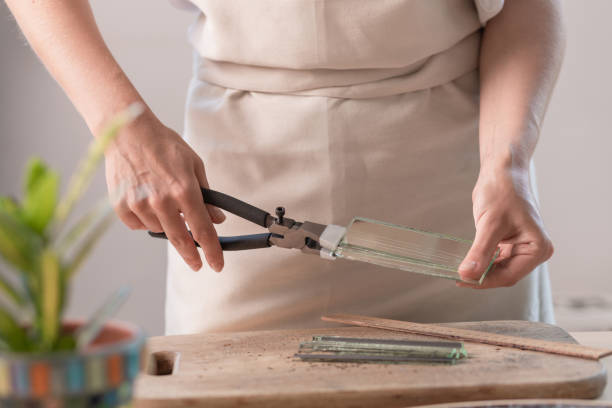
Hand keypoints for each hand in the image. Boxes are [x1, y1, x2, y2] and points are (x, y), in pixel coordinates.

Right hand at [104, 109, 225, 271]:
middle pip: (181, 240)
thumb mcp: (193, 165)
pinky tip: (145, 200)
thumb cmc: (163, 145)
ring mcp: (139, 205)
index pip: (203, 230)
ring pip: (159, 231)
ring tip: (162, 200)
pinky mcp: (121, 206)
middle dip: (191, 256)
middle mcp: (162, 201)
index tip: (217, 265)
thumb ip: (206, 195)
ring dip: (166, 224)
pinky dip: (145, 219)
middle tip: (197, 264)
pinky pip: (139, 225)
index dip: (212, 251)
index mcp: (184, 191)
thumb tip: (216, 219)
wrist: (128, 132)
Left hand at [457, 167, 552, 288]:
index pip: (509, 275)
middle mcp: (533, 250)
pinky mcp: (510, 243)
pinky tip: (467, 260)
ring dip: (480, 270)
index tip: (462, 280)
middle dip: (482, 276)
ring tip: (459, 270)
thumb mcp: (489, 224)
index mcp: (537, 248)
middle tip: (457, 277)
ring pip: (498, 268)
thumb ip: (480, 252)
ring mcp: (522, 247)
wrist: (502, 172)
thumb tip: (467, 274)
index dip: (484, 281)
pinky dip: (481, 261)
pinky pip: (494, 259)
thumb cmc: (502, 191)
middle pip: (504, 274)